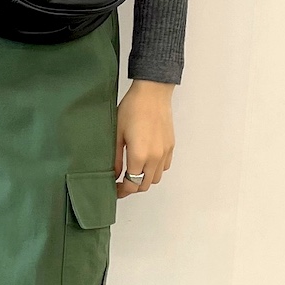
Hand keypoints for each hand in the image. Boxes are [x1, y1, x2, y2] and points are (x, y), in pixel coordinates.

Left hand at [114, 79, 174, 198]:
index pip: (132, 184)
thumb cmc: (132, 109)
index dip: (122, 191)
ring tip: (134, 172)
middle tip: (122, 183)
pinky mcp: (171, 146)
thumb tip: (114, 174)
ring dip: (144, 179)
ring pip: (156, 178)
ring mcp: (165, 152)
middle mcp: (155, 157)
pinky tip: (146, 162)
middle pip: (144, 185)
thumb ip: (116, 158)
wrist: (152, 93)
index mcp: (140, 156)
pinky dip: (155, 170)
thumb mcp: (117, 134)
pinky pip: (164, 167)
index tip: (115, 190)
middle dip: (132, 187)